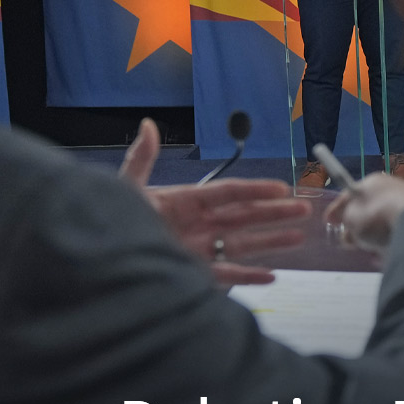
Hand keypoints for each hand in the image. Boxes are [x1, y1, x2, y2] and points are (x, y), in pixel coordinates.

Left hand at [120, 118, 310, 285]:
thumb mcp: (127, 188)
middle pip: (244, 218)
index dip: (255, 191)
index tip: (281, 189)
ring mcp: (198, 251)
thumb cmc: (111, 225)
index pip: (228, 193)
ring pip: (242, 245)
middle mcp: (197, 226)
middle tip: (303, 210)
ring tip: (299, 238)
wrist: (100, 264)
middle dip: (274, 214)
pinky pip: (226, 276)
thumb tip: (148, 125)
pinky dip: (248, 278)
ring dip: (271, 242)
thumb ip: (141, 159)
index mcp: (185, 202)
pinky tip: (271, 277)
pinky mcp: (194, 276)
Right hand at [324, 173, 403, 251]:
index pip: (351, 194)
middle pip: (371, 210)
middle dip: (360, 227)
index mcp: (375, 182)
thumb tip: (351, 232)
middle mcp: (395, 188)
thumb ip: (346, 223)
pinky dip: (395, 246)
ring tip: (371, 251)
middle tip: (351, 242)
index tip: (328, 221)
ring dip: (377, 239)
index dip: (338, 209)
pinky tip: (388, 257)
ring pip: (388, 225)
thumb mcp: (351, 219)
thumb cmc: (378, 218)